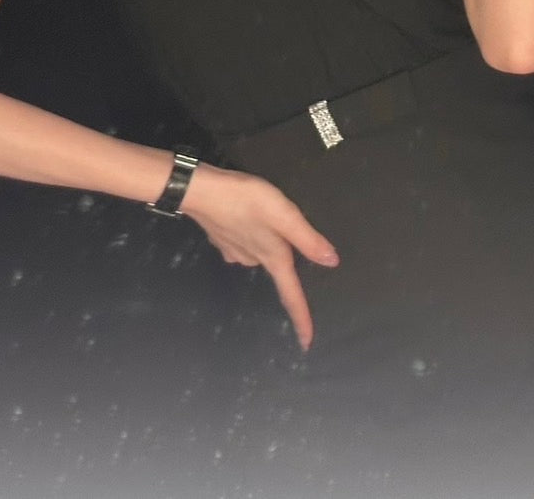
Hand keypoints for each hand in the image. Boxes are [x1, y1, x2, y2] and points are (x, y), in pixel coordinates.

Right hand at [179, 162, 338, 350]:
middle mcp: (254, 260)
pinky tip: (245, 218)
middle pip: (276, 269)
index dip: (302, 317)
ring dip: (265, 240)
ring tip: (265, 216)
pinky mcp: (222, 240)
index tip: (307, 343)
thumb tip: (332, 262)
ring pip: (259, 251)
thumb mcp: (283, 215)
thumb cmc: (246, 200)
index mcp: (273, 257)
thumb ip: (307, 239)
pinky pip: (243, 241)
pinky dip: (249, 233)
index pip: (291, 294)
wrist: (201, 191)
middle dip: (282, 256)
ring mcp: (235, 251)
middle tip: (283, 227)